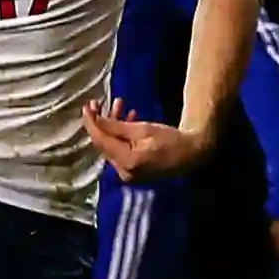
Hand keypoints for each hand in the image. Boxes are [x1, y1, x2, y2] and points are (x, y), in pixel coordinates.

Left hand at [82, 100, 209, 182]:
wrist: (191, 153)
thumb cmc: (171, 139)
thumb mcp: (143, 128)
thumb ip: (117, 126)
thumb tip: (96, 120)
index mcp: (126, 161)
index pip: (101, 141)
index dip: (91, 123)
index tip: (87, 107)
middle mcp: (123, 171)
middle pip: (104, 145)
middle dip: (101, 123)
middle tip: (98, 104)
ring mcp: (128, 174)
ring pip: (111, 147)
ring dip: (112, 127)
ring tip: (119, 105)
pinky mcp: (133, 173)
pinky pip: (120, 152)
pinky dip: (120, 137)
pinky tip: (128, 119)